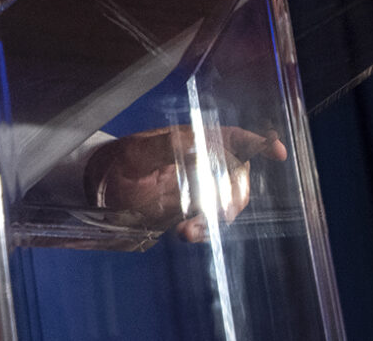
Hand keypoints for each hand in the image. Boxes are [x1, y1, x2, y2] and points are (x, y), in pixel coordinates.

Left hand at [83, 125, 288, 240]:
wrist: (96, 188)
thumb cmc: (116, 160)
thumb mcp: (136, 152)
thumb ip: (164, 148)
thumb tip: (195, 143)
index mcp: (191, 140)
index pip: (232, 138)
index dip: (257, 141)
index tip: (276, 152)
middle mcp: (199, 163)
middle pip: (238, 176)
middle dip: (237, 195)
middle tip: (220, 212)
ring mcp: (195, 188)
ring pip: (226, 202)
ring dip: (217, 217)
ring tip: (189, 229)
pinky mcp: (187, 210)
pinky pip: (207, 221)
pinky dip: (203, 230)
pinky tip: (186, 233)